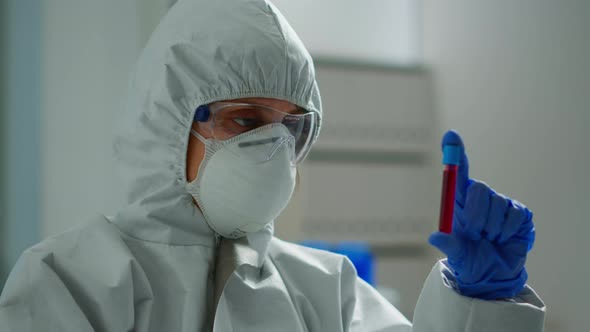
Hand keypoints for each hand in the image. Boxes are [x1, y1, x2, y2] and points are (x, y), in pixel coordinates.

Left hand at [428, 130, 534, 299]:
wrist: (494, 276)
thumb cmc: (470, 261)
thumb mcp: (456, 255)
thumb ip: (448, 245)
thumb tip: (435, 237)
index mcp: (459, 203)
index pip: (458, 173)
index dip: (456, 152)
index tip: (451, 135)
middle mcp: (479, 199)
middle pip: (478, 189)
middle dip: (475, 215)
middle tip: (474, 234)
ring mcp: (500, 204)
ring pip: (496, 203)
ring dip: (490, 228)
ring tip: (488, 239)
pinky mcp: (519, 213)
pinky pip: (513, 215)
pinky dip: (506, 231)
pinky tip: (503, 238)